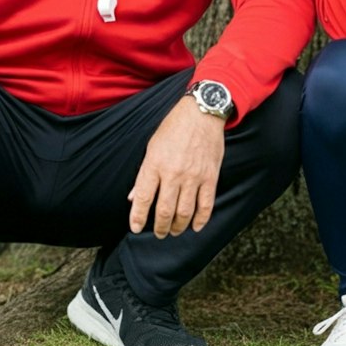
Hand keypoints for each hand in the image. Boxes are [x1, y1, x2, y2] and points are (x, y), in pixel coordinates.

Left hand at [127, 95, 225, 237]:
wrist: (202, 113)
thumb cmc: (174, 127)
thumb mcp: (152, 146)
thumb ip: (144, 174)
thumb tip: (134, 197)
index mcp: (155, 164)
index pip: (143, 199)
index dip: (137, 218)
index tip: (135, 228)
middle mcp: (173, 173)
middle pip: (164, 211)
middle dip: (160, 228)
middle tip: (158, 233)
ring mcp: (193, 176)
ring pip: (184, 213)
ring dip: (178, 227)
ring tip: (174, 231)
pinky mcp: (210, 177)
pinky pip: (206, 205)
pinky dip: (200, 220)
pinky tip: (195, 226)